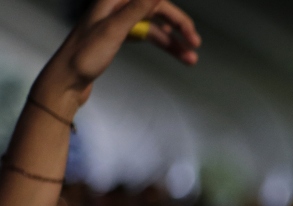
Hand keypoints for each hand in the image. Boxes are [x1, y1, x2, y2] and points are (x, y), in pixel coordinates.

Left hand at [33, 0, 199, 113]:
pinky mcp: (118, 37)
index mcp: (113, 1)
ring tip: (190, 59)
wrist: (66, 79)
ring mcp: (118, 23)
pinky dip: (162, 45)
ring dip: (173, 41)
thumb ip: (136, 9)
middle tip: (195, 44)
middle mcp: (117, 8)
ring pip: (154, 27)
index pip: (153, 1)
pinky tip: (175, 55)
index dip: (175, 14)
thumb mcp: (113, 30)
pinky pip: (147, 36)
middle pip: (156, 12)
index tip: (191, 31)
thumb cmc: (85, 55)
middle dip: (178, 28)